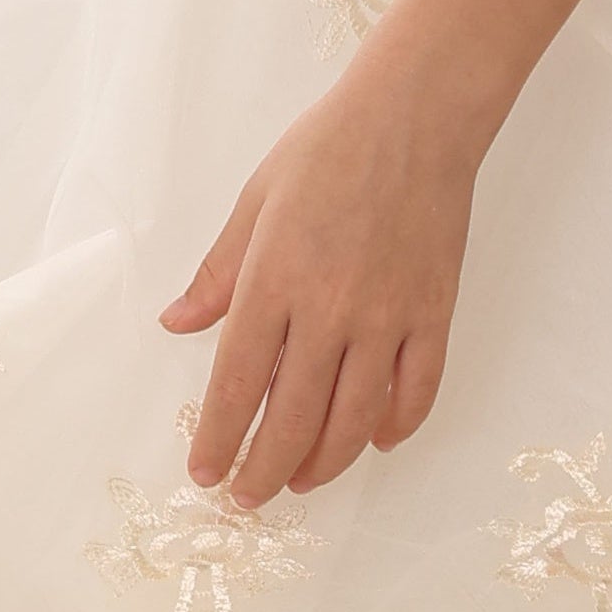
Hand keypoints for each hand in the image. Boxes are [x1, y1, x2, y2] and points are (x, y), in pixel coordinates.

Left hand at [160, 65, 472, 497]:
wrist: (417, 114)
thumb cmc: (328, 148)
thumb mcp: (255, 200)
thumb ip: (218, 271)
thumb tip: (176, 324)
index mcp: (275, 279)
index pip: (237, 384)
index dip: (218, 439)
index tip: (205, 473)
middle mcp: (330, 309)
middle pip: (293, 419)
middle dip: (264, 471)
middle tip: (248, 497)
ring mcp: (389, 317)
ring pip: (354, 421)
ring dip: (324, 464)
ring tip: (302, 481)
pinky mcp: (435, 313)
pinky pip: (417, 392)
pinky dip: (396, 427)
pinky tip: (375, 440)